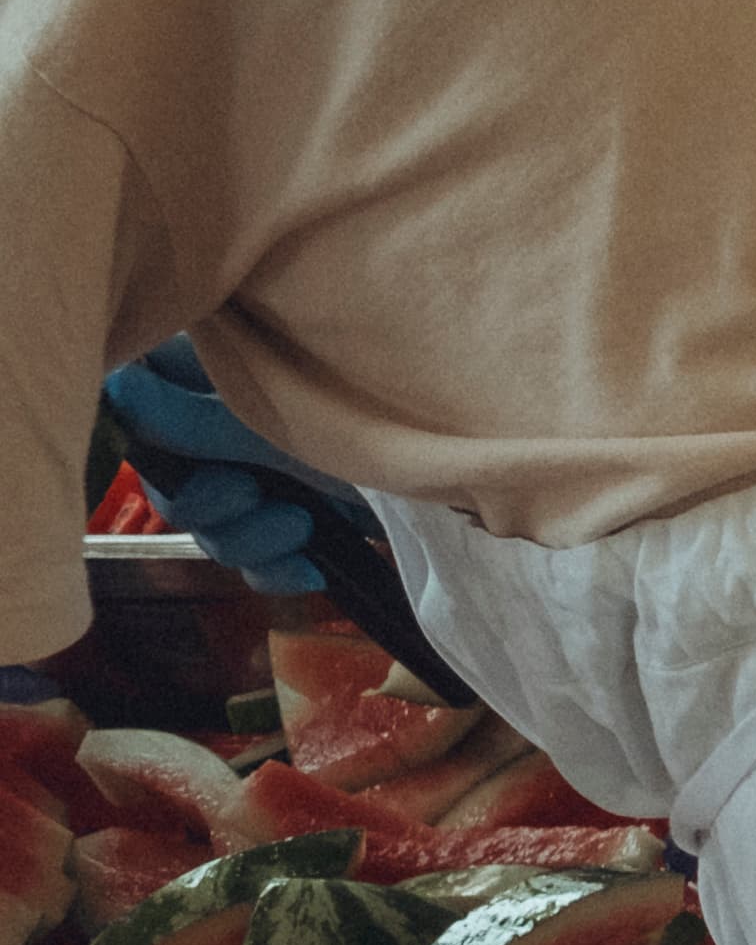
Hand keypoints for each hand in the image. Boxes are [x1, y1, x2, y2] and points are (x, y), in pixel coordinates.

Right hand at [99, 346, 355, 600]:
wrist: (444, 454)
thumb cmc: (365, 410)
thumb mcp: (282, 411)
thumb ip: (198, 415)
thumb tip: (121, 395)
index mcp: (207, 373)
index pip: (136, 408)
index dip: (159, 444)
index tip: (199, 458)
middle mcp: (221, 423)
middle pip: (170, 484)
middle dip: (214, 505)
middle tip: (256, 494)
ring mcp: (257, 474)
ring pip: (209, 529)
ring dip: (250, 539)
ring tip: (297, 523)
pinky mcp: (291, 519)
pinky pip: (254, 563)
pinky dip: (278, 571)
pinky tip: (310, 565)